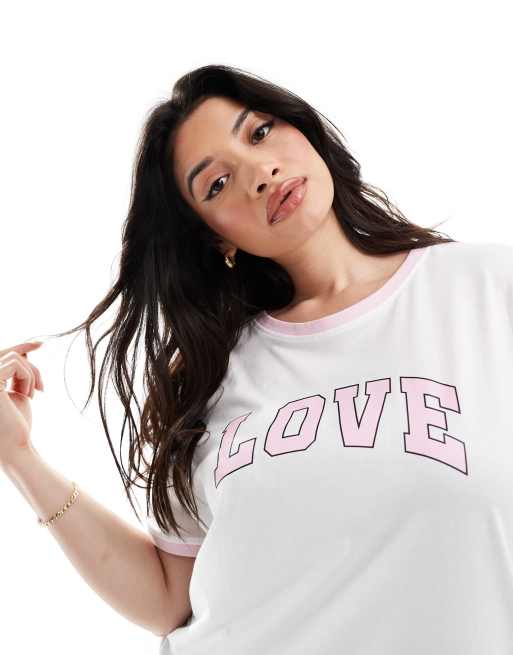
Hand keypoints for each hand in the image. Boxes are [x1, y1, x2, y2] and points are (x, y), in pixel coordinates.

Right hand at [0, 341, 44, 468]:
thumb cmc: (17, 423)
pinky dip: (29, 376)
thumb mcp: (18, 392)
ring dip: (31, 374)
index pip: (0, 356)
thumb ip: (17, 372)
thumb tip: (24, 351)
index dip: (19, 346)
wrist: (16, 445)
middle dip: (25, 347)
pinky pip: (16, 363)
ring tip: (33, 394)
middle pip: (6, 353)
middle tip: (42, 345)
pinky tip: (30, 395)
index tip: (40, 342)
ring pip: (14, 357)